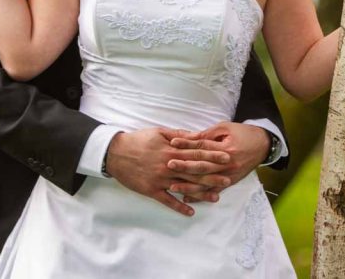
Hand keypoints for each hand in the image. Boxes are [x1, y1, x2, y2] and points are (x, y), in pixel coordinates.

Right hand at [104, 128, 230, 216]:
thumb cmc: (138, 140)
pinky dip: (179, 207)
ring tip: (216, 197)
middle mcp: (168, 165)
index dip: (213, 156)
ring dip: (201, 193)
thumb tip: (195, 136)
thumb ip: (178, 135)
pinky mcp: (151, 190)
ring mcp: (160, 179)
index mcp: (172, 150)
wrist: (115, 153)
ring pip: (184, 187)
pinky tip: (191, 212)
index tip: (227, 158)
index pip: (197, 153)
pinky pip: (167, 200)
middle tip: (229, 179)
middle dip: (213, 175)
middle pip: (195, 171)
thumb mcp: (159, 132)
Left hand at [168, 122, 270, 202]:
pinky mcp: (230, 182)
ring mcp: (229, 175)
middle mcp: (227, 164)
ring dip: (189, 186)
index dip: (187, 144)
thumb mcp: (226, 128)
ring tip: (173, 187)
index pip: (202, 146)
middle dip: (184, 166)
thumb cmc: (243, 133)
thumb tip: (188, 138)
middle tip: (169, 165)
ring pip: (206, 182)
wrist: (263, 145)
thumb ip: (208, 134)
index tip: (173, 143)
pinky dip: (200, 196)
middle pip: (202, 166)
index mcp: (226, 148)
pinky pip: (213, 191)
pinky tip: (188, 198)